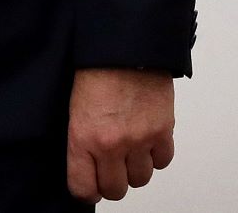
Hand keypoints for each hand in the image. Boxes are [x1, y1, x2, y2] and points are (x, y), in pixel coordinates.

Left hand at [67, 68, 175, 201]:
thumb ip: (80, 138)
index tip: (87, 185)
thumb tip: (85, 163)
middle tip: (108, 170)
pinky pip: (162, 162)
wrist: (124, 48)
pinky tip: (146, 141)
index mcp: (83, 137)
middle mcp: (112, 143)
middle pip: (115, 189)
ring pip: (141, 179)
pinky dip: (155, 156)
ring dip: (134, 169)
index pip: (83, 187)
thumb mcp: (73, 107)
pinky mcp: (163, 131)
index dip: (85, 190)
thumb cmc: (93, 70)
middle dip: (110, 183)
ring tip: (127, 152)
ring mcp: (140, 139)